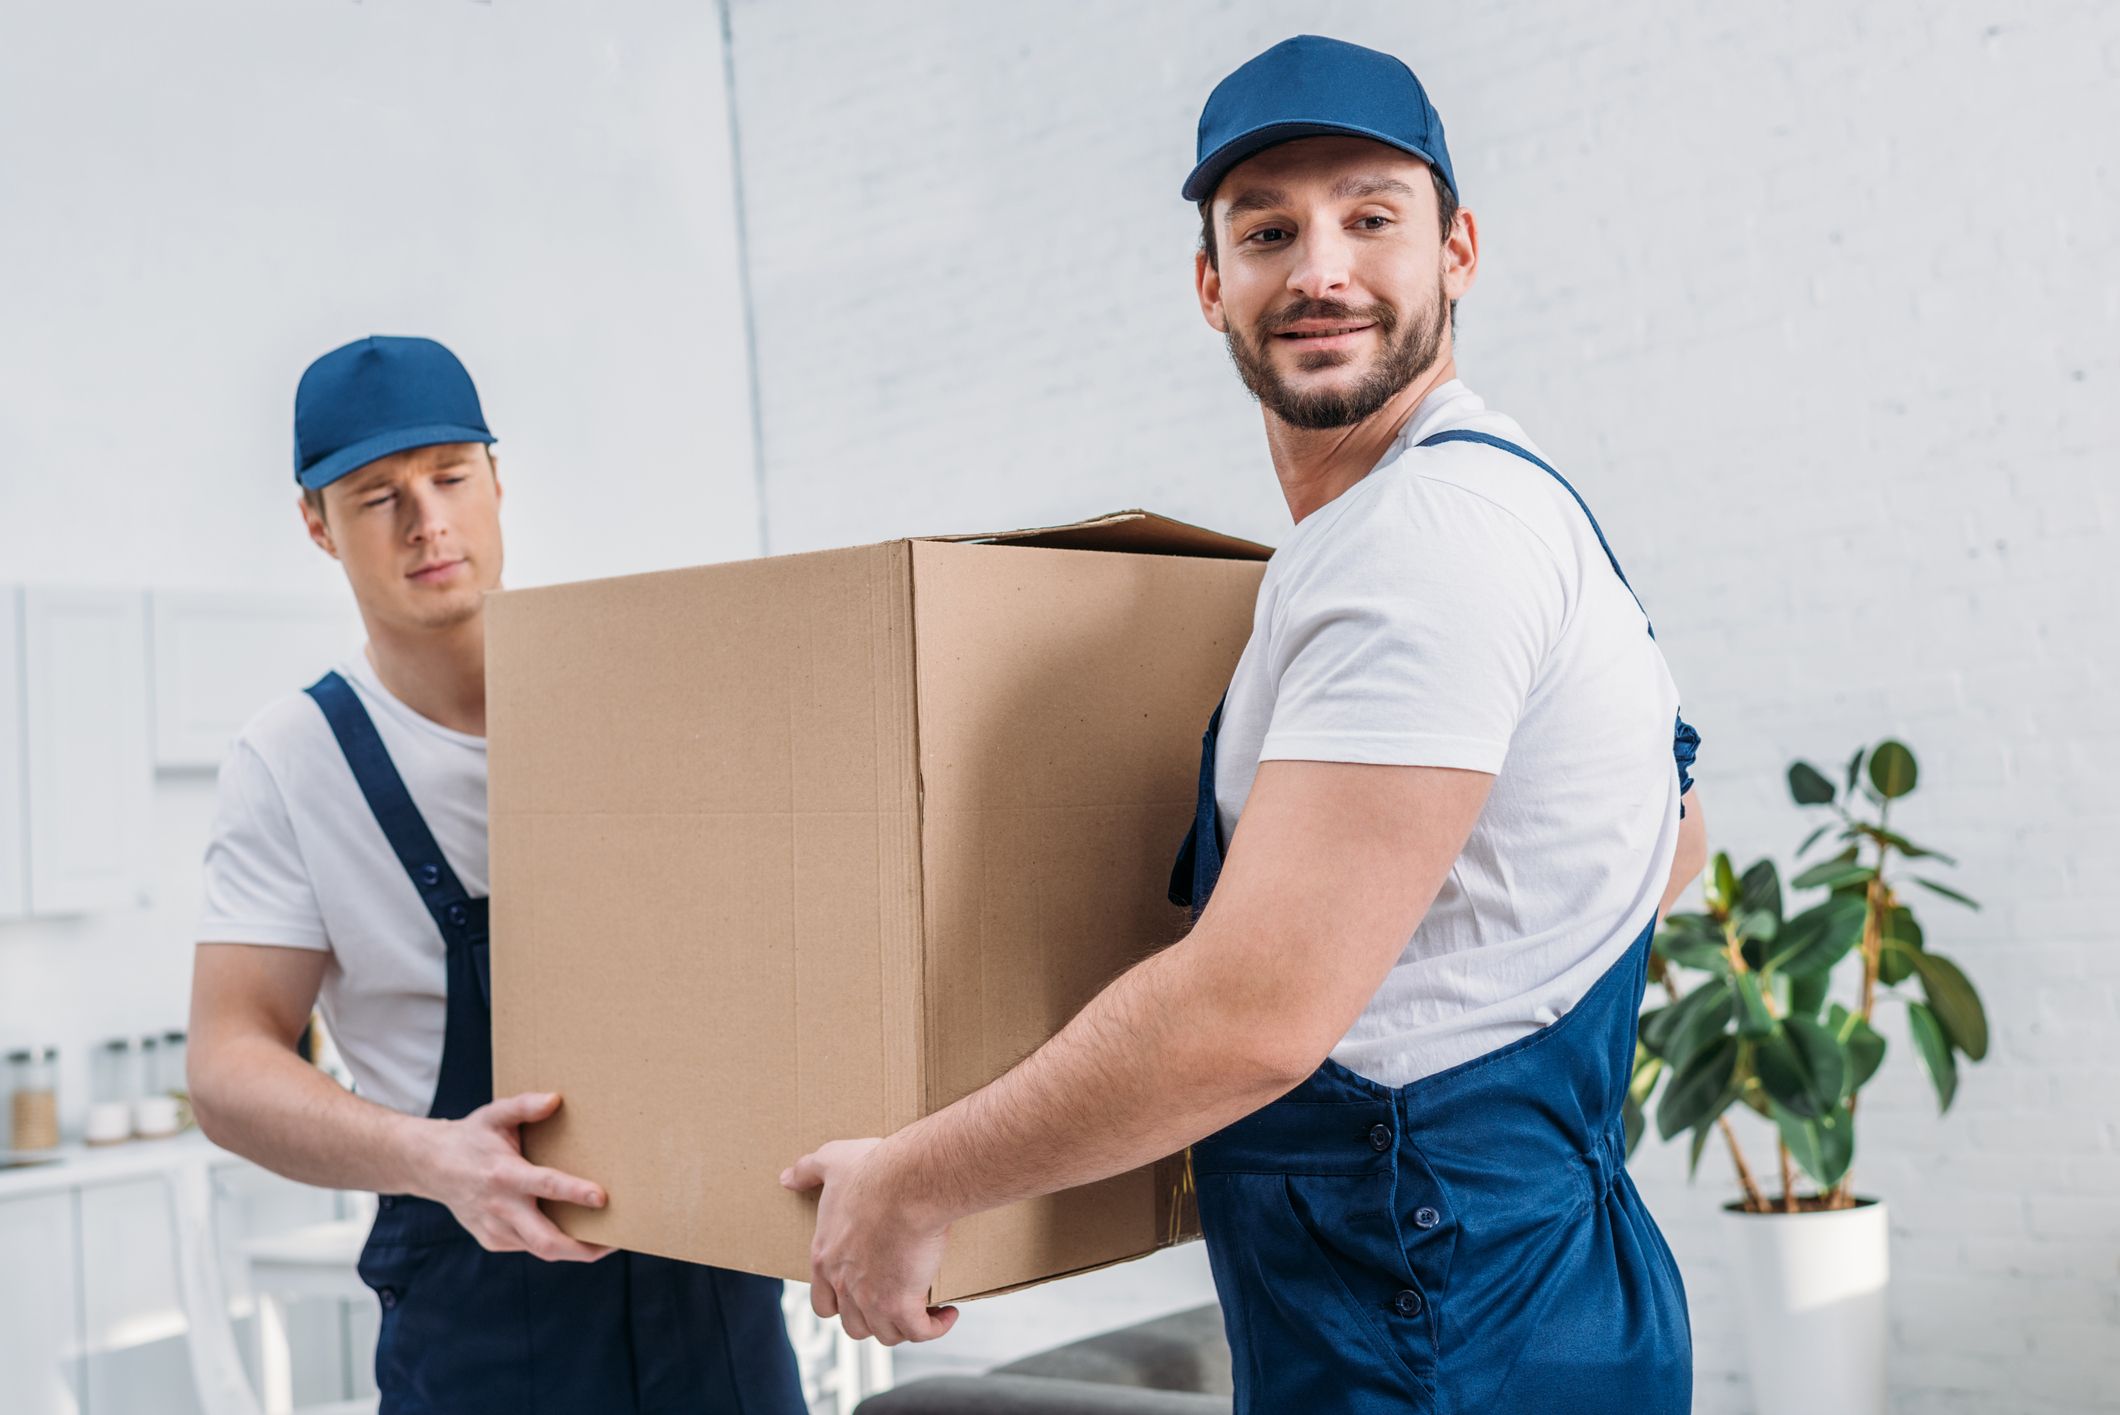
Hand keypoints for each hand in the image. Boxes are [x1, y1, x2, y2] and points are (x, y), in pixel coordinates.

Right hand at [414, 1091, 614, 1262]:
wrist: (430, 1166)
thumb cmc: (472, 1137)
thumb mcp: (494, 1114)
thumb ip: (524, 1105)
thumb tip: (555, 1099)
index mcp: (504, 1174)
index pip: (545, 1185)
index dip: (574, 1193)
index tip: (602, 1197)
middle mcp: (500, 1207)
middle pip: (546, 1241)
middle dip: (583, 1248)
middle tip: (618, 1241)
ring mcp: (495, 1229)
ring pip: (540, 1250)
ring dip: (575, 1249)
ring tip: (607, 1241)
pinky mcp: (493, 1241)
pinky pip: (529, 1246)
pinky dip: (553, 1243)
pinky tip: (574, 1232)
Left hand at [782, 1137, 958, 1344]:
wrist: (907, 1183)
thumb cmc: (873, 1170)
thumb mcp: (832, 1161)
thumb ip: (806, 1170)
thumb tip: (786, 1179)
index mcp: (825, 1257)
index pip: (822, 1303)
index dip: (841, 1304)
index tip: (863, 1291)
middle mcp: (843, 1285)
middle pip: (854, 1326)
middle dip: (874, 1319)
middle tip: (896, 1301)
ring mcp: (871, 1299)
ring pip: (886, 1333)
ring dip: (905, 1325)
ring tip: (924, 1308)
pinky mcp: (902, 1304)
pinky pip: (919, 1332)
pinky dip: (935, 1328)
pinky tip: (947, 1313)